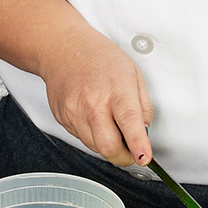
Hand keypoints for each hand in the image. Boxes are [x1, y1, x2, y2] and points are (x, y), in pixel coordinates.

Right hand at [37, 22, 153, 166]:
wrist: (63, 49)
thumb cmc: (99, 58)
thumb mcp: (133, 74)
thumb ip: (143, 107)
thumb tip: (145, 133)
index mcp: (117, 90)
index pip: (130, 124)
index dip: (138, 145)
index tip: (144, 158)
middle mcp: (93, 104)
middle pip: (108, 147)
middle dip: (123, 157)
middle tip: (131, 151)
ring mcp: (75, 113)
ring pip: (94, 147)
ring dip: (107, 145)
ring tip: (110, 124)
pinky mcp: (63, 119)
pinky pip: (81, 138)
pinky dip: (92, 135)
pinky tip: (93, 116)